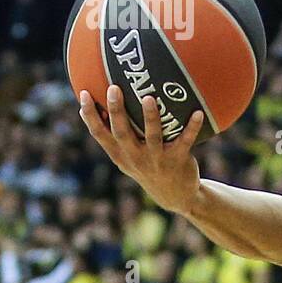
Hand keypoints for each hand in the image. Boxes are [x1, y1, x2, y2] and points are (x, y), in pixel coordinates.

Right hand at [78, 85, 206, 214]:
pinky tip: (198, 112)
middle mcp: (135, 157)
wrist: (175, 195)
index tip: (83, 93)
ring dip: (150, 117)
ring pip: (152, 137)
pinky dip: (192, 127)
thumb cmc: (147, 166)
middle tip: (114, 88)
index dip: (90, 115)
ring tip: (149, 98)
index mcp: (120, 154)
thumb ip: (114, 137)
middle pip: (122, 133)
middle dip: (117, 111)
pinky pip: (185, 140)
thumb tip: (95, 108)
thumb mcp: (126, 157)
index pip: (99, 134)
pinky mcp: (178, 160)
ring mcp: (157, 159)